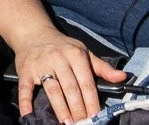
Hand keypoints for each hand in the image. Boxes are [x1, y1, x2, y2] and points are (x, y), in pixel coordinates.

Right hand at [13, 32, 128, 123]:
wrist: (33, 33)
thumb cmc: (62, 46)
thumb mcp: (84, 52)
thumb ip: (103, 67)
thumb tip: (123, 77)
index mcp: (75, 55)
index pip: (86, 83)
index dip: (92, 102)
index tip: (96, 117)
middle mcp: (58, 59)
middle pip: (70, 88)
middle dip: (78, 109)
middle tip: (82, 124)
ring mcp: (40, 65)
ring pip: (52, 89)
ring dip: (60, 108)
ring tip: (66, 123)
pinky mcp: (25, 71)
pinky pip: (26, 88)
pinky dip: (25, 102)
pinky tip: (28, 114)